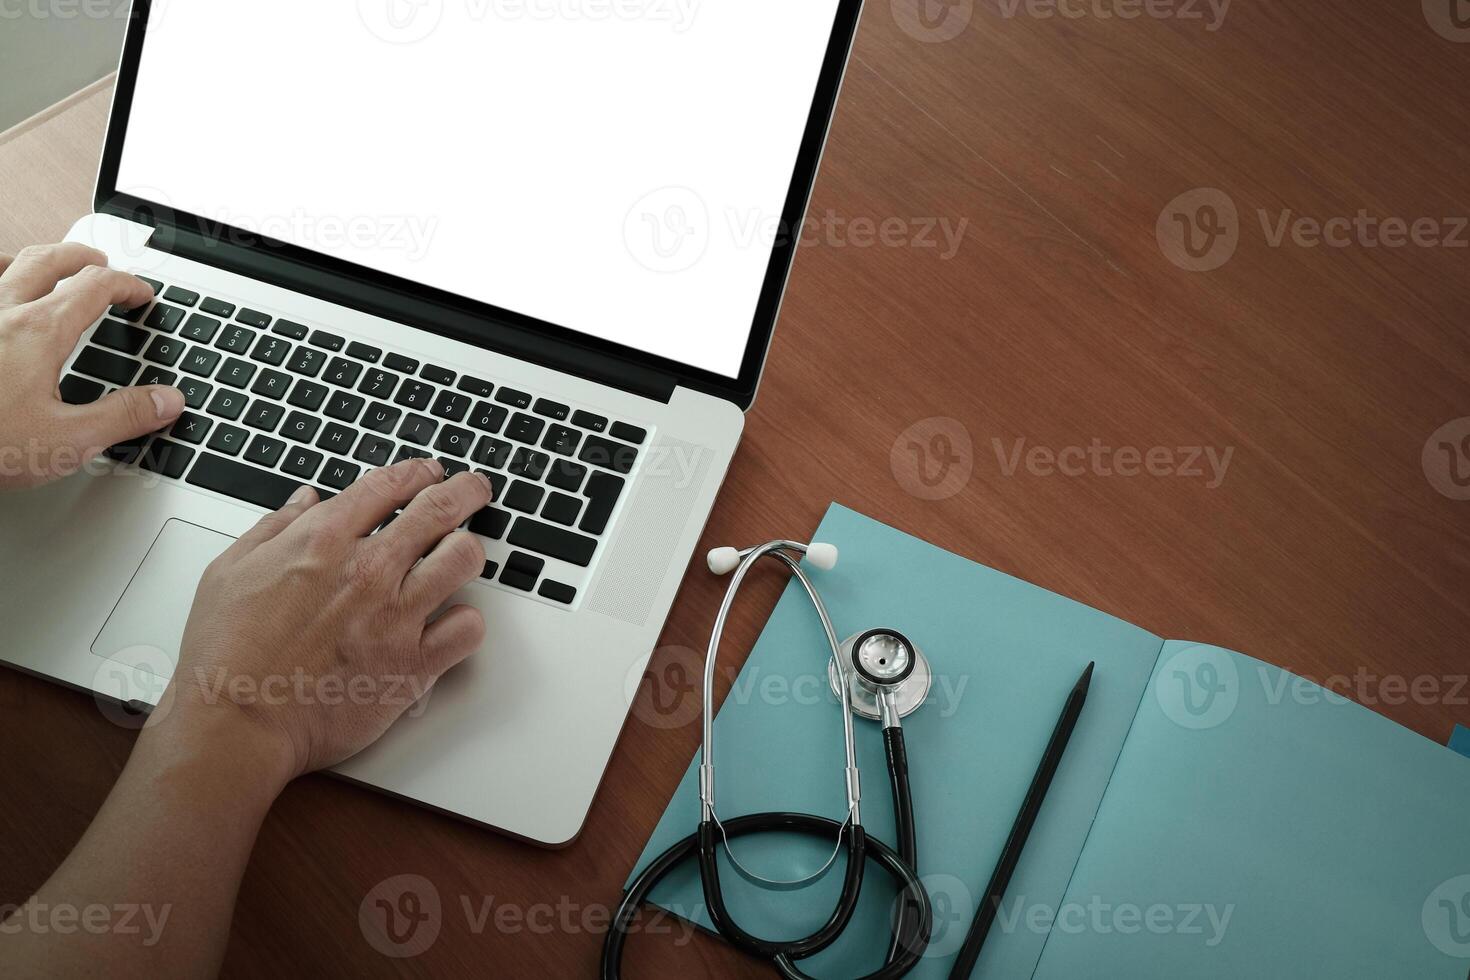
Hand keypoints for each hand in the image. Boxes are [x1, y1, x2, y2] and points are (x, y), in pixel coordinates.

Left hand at [0, 243, 185, 489]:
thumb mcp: (67, 441)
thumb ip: (124, 416)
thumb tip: (167, 399)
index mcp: (40, 332)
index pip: (96, 287)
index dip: (127, 285)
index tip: (142, 295)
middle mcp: (2, 311)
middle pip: (50, 260)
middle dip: (83, 258)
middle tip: (102, 265)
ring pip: (6, 263)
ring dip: (36, 259)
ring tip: (51, 267)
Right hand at [160, 458, 492, 790]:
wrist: (235, 723)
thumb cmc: (225, 654)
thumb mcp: (231, 570)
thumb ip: (275, 527)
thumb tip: (305, 499)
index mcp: (323, 540)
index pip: (390, 484)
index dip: (418, 472)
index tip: (428, 474)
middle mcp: (367, 570)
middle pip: (440, 508)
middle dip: (466, 491)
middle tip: (475, 489)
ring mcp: (395, 616)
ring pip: (465, 557)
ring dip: (468, 550)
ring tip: (462, 555)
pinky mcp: (413, 664)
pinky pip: (468, 628)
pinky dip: (466, 622)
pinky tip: (451, 622)